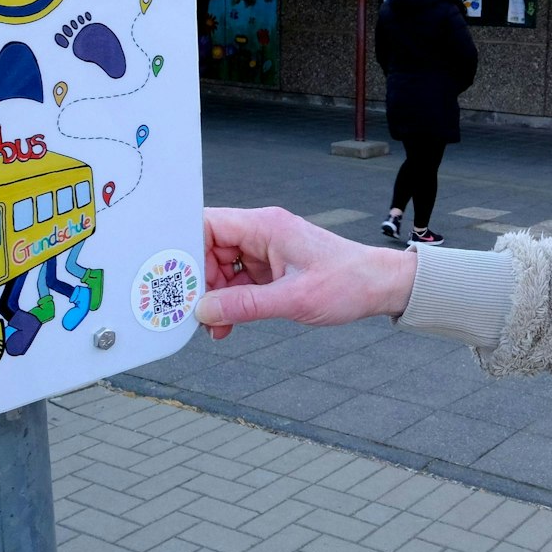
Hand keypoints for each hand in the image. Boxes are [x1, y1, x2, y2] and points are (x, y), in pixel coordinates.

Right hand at [196, 206, 417, 339]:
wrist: (380, 286)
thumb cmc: (347, 283)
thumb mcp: (294, 299)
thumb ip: (245, 305)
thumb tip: (203, 310)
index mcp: (265, 226)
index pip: (208, 224)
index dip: (185, 248)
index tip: (172, 279)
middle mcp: (262, 233)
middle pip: (209, 249)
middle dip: (198, 282)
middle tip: (191, 312)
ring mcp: (266, 250)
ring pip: (221, 269)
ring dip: (214, 298)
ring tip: (213, 327)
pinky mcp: (272, 268)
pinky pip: (239, 282)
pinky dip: (230, 303)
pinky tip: (227, 326)